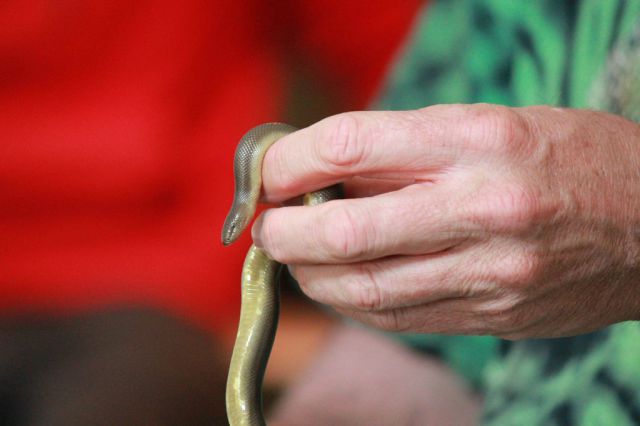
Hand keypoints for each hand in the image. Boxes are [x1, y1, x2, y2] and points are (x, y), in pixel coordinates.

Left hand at [252, 104, 639, 338]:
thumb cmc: (568, 158)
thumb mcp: (489, 124)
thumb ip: (404, 150)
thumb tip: (322, 172)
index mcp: (478, 141)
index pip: (350, 145)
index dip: (290, 160)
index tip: (269, 172)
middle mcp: (483, 209)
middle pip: (345, 231)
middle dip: (284, 233)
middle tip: (267, 227)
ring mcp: (490, 273)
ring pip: (363, 288)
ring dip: (310, 275)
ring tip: (296, 257)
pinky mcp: (494, 316)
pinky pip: (398, 317)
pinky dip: (351, 301)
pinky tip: (339, 284)